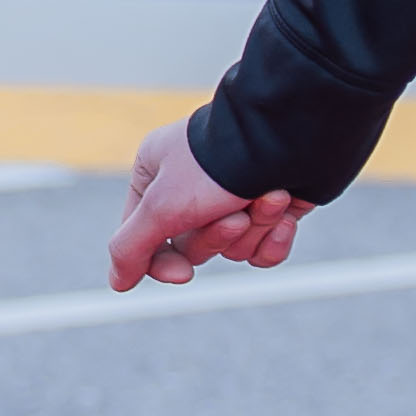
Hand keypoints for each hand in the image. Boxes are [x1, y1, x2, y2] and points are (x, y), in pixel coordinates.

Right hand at [108, 111, 309, 291]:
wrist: (297, 133)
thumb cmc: (221, 164)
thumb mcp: (162, 207)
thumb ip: (131, 247)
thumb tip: (118, 281)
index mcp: (157, 174)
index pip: (144, 238)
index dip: (162, 262)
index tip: (182, 274)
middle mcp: (194, 184)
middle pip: (194, 246)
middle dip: (220, 236)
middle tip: (237, 214)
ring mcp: (237, 193)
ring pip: (234, 247)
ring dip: (255, 229)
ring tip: (271, 197)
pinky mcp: (275, 204)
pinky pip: (266, 247)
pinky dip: (276, 239)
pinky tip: (286, 216)